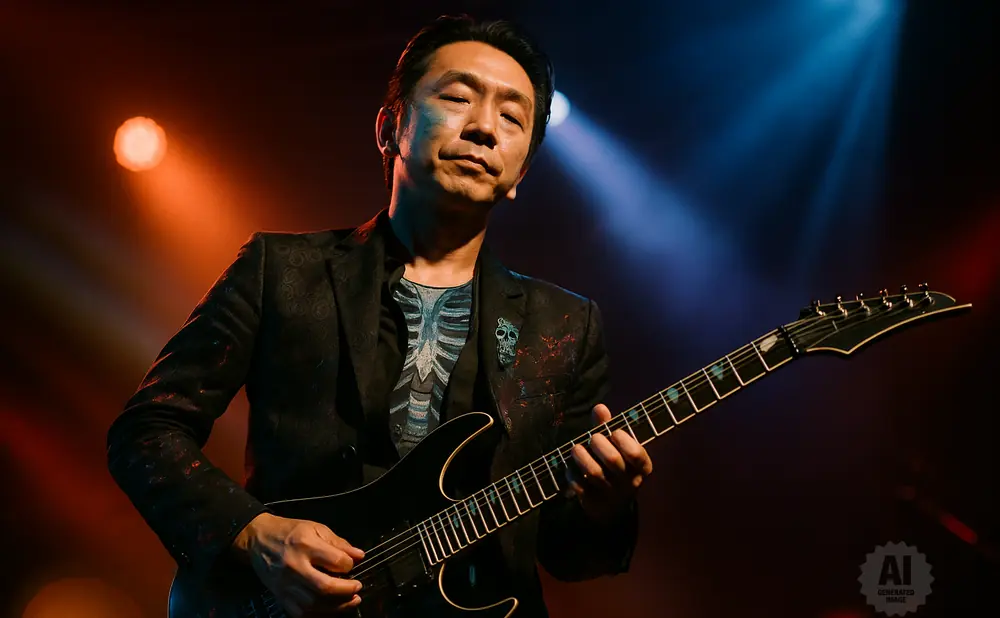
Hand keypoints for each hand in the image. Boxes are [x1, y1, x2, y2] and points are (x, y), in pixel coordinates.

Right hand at [232, 513, 364, 615]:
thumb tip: (358, 556)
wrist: (259, 540)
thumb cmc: (289, 532)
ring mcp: (285, 584)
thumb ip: (338, 543)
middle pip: (324, 587)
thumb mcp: (316, 528)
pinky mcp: (280, 596)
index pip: (336, 561)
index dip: (349, 564)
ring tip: (350, 601)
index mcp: (305, 545)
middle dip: (346, 590)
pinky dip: (318, 614)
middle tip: (357, 588)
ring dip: (337, 606)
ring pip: (314, 603)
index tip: (352, 564)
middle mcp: (294, 566)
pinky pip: (300, 613)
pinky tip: (330, 609)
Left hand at [566, 404, 652, 524]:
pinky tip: (572, 467)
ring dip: (581, 456)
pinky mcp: (594, 502)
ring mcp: (612, 494)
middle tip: (593, 438)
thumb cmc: (614, 465)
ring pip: (594, 473)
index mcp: (642, 468)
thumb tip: (599, 407)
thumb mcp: (615, 446)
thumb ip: (607, 427)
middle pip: (613, 460)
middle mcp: (630, 482)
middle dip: (598, 443)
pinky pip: (579, 486)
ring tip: (576, 448)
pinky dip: (572, 473)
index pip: (637, 454)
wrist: (611, 505)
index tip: (615, 433)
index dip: (623, 440)